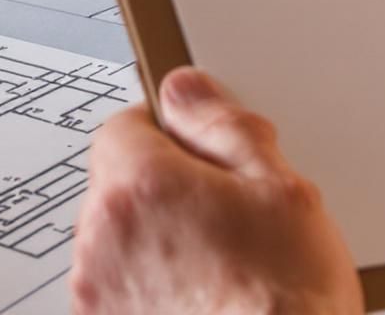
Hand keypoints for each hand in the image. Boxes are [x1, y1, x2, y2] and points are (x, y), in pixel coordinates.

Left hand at [71, 68, 361, 314]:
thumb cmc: (286, 302)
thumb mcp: (281, 190)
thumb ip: (224, 126)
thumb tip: (187, 91)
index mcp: (141, 184)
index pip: (125, 126)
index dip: (166, 134)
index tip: (195, 150)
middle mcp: (103, 235)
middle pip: (118, 183)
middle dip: (161, 191)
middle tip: (221, 216)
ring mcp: (98, 289)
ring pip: (116, 239)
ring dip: (150, 242)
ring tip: (214, 266)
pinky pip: (116, 288)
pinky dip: (146, 289)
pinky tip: (197, 299)